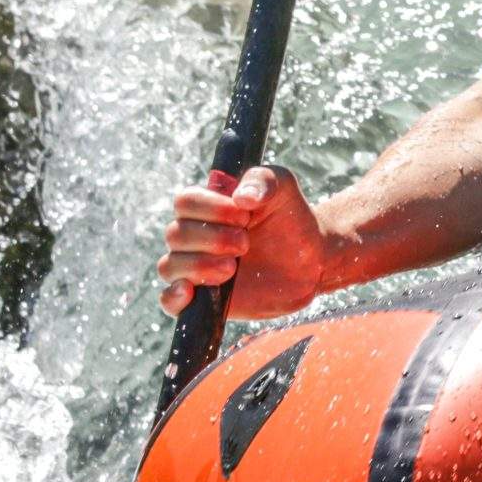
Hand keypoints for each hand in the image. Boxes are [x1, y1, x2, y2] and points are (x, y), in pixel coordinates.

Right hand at [156, 166, 329, 320]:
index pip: (184, 202)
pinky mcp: (202, 298)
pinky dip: (174, 297)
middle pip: (175, 234)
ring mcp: (195, 268)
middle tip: (245, 243)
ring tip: (233, 267)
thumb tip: (240, 197)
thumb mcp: (282, 188)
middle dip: (212, 238)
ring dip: (199, 265)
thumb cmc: (290, 218)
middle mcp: (195, 236)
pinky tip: (191, 292)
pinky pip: (169, 301)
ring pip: (169, 266)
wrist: (311, 259)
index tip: (244, 216)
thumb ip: (262, 180)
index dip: (211, 209)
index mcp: (206, 206)